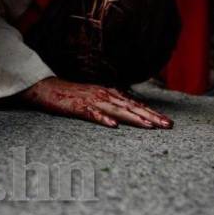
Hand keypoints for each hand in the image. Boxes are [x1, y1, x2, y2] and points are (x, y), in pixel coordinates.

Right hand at [21, 77, 172, 128]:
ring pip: (117, 110)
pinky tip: (114, 126)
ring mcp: (91, 100)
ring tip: (149, 127)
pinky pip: (93, 114)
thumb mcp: (94, 97)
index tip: (167, 122)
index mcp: (109, 93)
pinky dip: (103, 119)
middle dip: (151, 116)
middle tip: (168, 126)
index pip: (134, 104)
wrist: (46, 88)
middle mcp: (104, 95)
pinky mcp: (78, 107)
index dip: (151, 113)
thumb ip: (110, 104)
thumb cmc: (70, 95)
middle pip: (131, 107)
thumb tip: (125, 114)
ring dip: (134, 118)